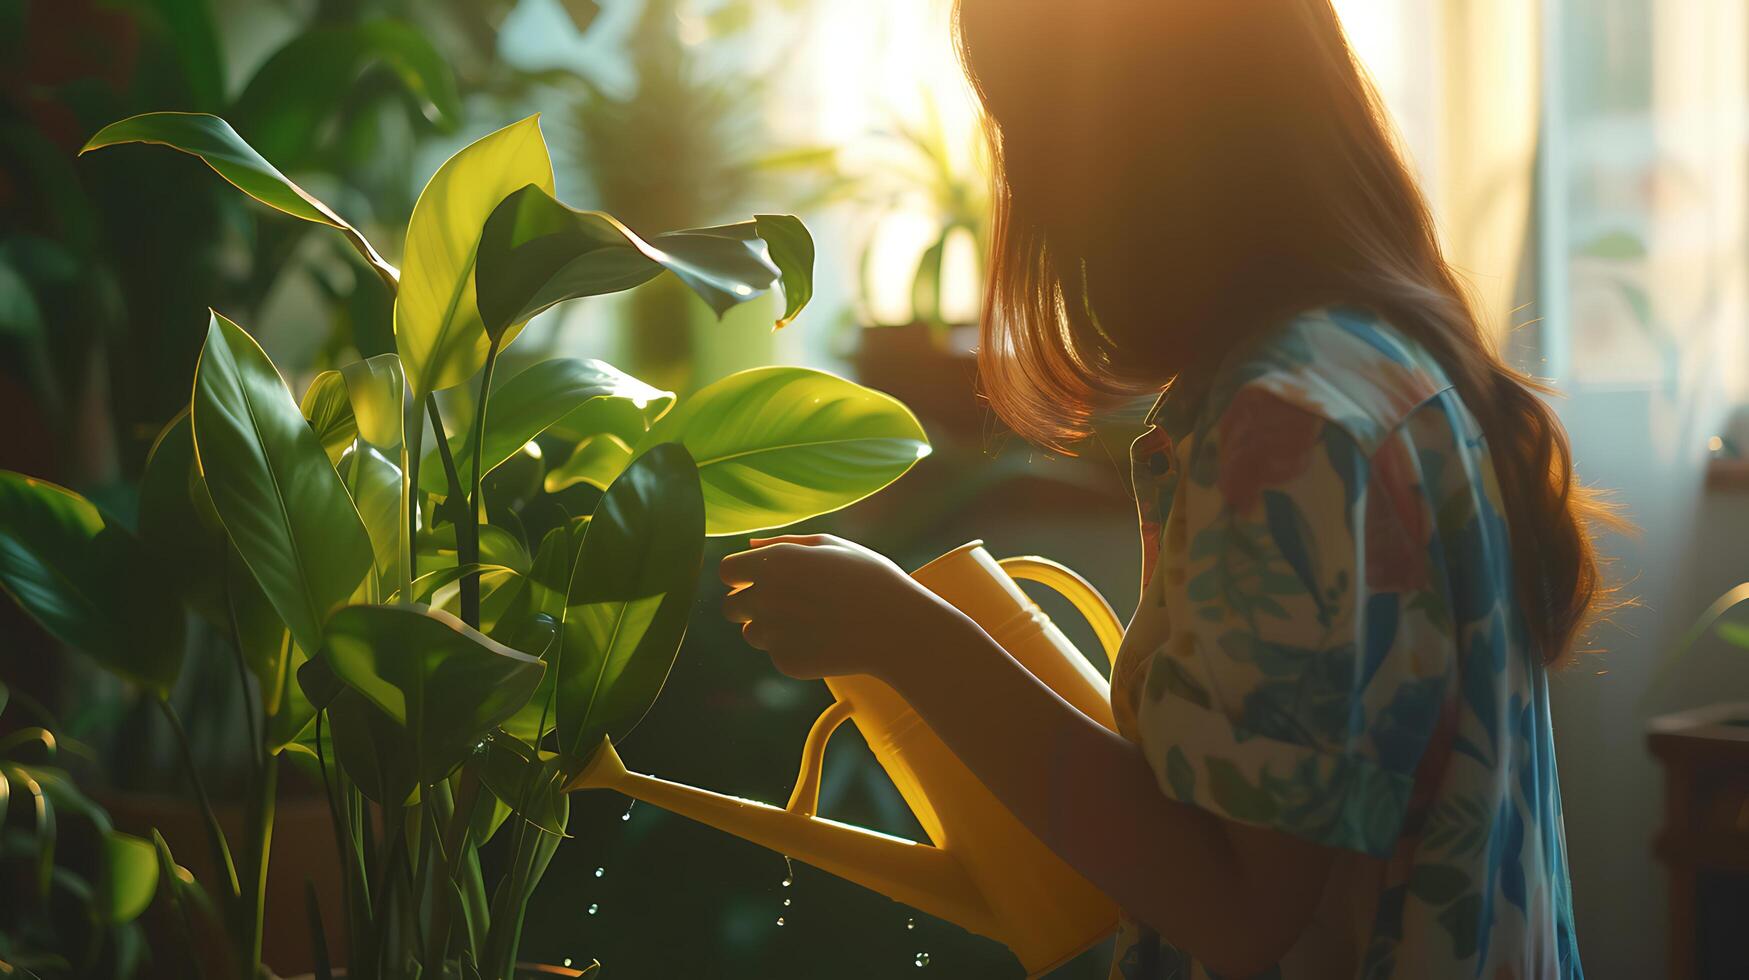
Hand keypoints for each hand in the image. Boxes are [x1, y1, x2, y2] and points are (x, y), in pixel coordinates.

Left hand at [719, 534, 963, 680]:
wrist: (899, 627)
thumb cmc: (869, 578)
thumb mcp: (831, 547)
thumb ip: (784, 544)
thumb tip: (750, 546)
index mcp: (775, 562)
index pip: (726, 571)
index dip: (741, 576)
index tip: (759, 580)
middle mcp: (767, 597)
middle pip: (729, 607)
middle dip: (749, 606)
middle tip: (787, 604)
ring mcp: (774, 633)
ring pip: (751, 634)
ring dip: (770, 629)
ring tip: (812, 622)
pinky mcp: (786, 662)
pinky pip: (776, 654)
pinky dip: (793, 649)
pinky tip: (823, 640)